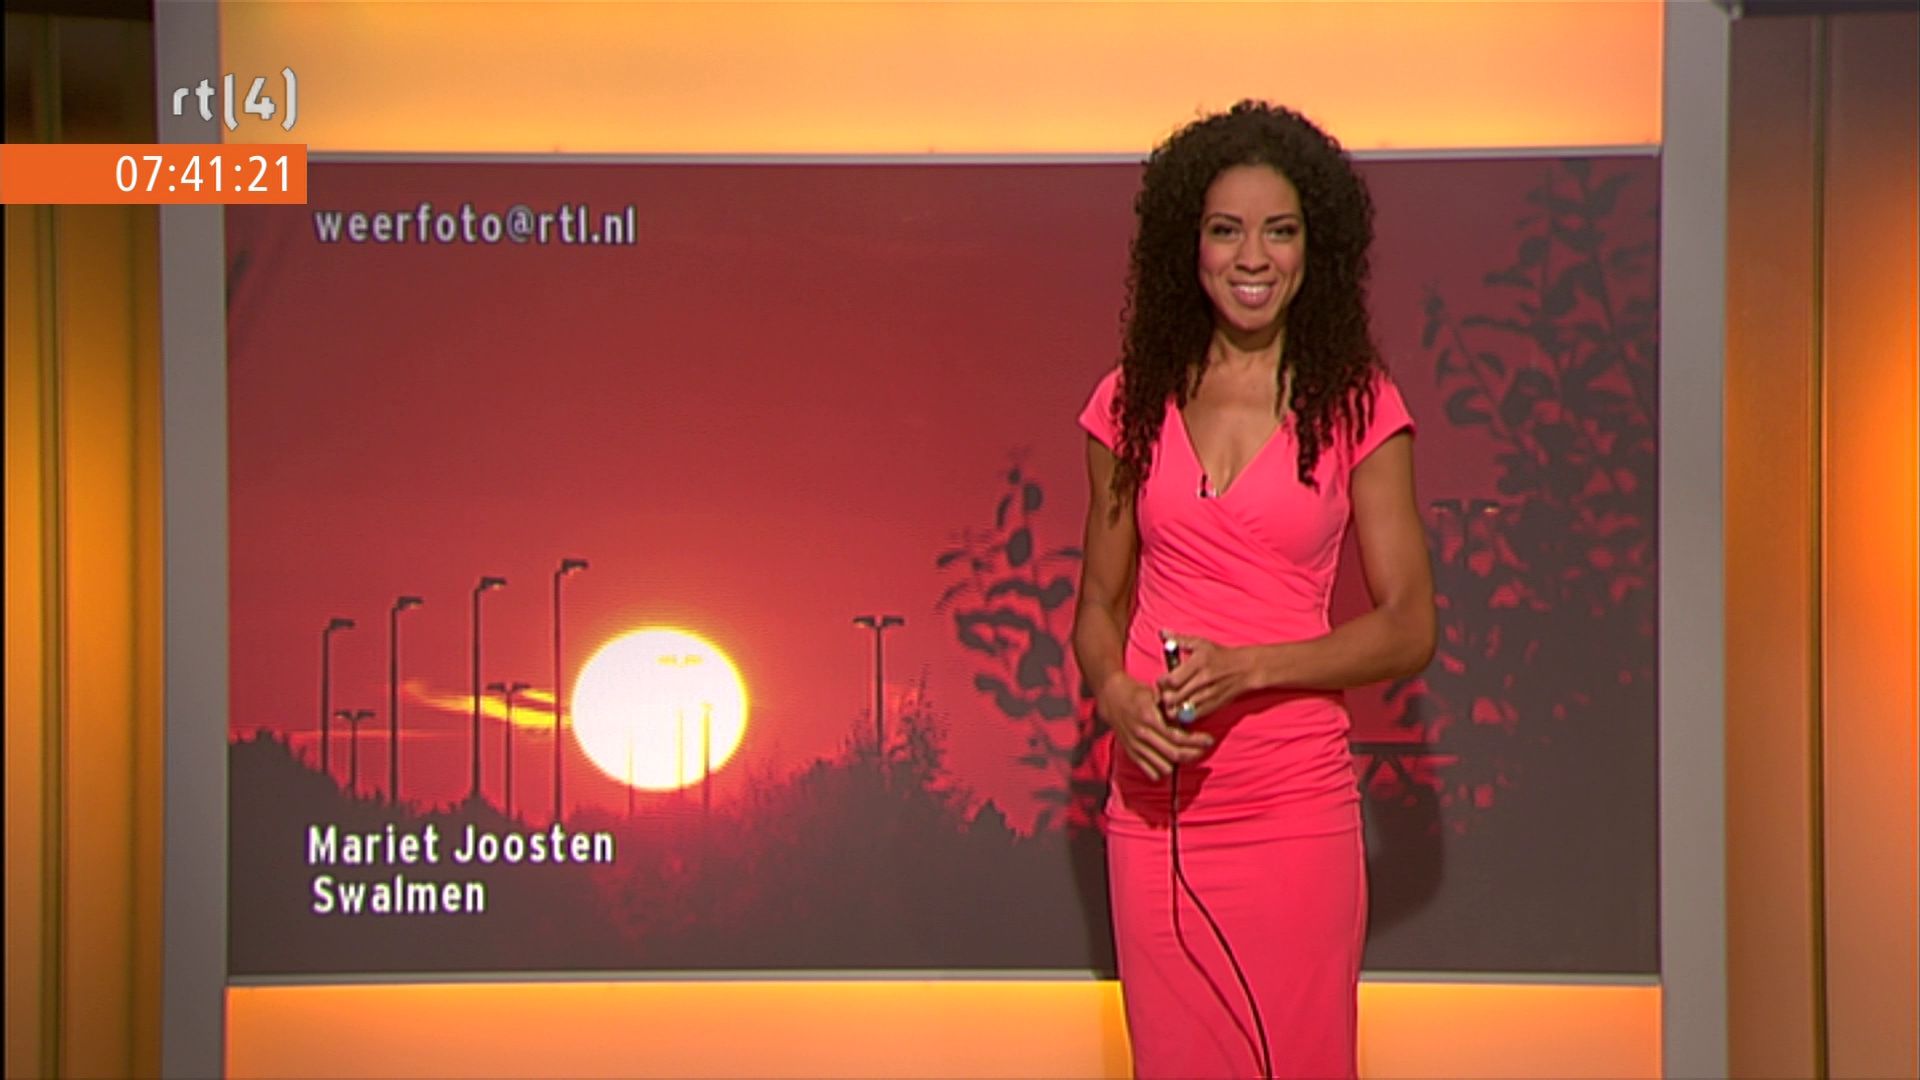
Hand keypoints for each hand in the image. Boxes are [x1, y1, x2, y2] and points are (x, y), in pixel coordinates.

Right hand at [1094, 670, 1212, 781]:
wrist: (1111, 698)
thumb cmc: (1136, 693)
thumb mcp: (1154, 693)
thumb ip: (1170, 705)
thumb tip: (1188, 716)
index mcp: (1148, 718)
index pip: (1176, 736)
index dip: (1195, 741)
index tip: (1208, 740)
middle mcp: (1142, 734)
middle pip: (1173, 753)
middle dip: (1193, 753)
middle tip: (1203, 749)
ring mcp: (1135, 746)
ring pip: (1164, 766)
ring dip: (1177, 762)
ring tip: (1185, 753)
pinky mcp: (1131, 753)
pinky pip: (1150, 771)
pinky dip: (1162, 770)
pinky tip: (1168, 760)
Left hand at [1157, 634, 1263, 721]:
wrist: (1245, 668)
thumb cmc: (1220, 655)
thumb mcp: (1200, 643)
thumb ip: (1179, 639)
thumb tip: (1163, 632)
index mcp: (1198, 663)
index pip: (1172, 680)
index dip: (1162, 683)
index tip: (1161, 681)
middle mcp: (1203, 680)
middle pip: (1175, 697)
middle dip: (1164, 697)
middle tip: (1163, 694)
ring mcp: (1209, 695)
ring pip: (1183, 709)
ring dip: (1173, 708)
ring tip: (1171, 702)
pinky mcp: (1214, 705)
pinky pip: (1194, 716)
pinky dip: (1185, 715)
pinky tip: (1182, 708)